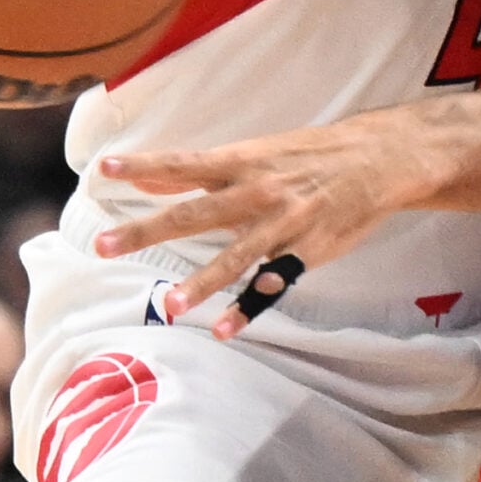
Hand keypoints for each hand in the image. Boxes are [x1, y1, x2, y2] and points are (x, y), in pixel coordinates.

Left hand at [93, 114, 428, 336]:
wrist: (377, 158)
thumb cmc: (309, 154)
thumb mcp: (257, 152)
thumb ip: (202, 169)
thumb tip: (150, 176)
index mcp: (241, 162)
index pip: (183, 163)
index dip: (144, 166)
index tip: (103, 168)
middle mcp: (256, 191)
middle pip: (194, 213)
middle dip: (147, 229)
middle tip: (103, 245)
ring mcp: (281, 223)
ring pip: (234, 255)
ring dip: (200, 282)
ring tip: (169, 305)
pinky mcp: (305, 250)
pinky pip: (272, 285)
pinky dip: (248, 308)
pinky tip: (223, 330)